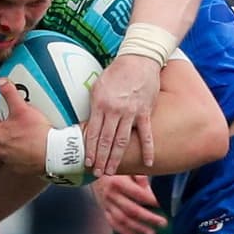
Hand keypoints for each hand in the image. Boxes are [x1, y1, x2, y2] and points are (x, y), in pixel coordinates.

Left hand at [0, 78, 49, 171]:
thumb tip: (2, 83)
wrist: (54, 155)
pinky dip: (19, 144)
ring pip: (6, 140)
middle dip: (2, 118)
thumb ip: (10, 93)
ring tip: (21, 124)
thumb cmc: (37, 135)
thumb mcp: (22, 109)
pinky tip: (29, 139)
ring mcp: (8, 158)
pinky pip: (16, 151)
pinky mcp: (19, 165)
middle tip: (9, 109)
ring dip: (11, 132)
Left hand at [85, 53, 159, 175]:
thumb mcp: (97, 86)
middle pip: (106, 141)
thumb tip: (88, 122)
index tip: (86, 162)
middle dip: (100, 159)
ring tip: (111, 171)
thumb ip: (93, 105)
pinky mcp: (145, 112)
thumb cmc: (116, 73)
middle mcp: (114, 111)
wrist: (138, 60)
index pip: (93, 132)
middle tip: (97, 173)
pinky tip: (147, 163)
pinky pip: (146, 134)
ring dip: (116, 158)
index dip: (89, 149)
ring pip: (122, 141)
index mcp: (100, 105)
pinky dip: (147, 149)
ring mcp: (131, 113)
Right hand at [94, 173, 165, 233]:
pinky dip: (123, 231)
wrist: (93, 171)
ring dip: (138, 228)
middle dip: (149, 218)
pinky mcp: (104, 210)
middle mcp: (111, 195)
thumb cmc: (115, 169)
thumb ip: (139, 177)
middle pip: (132, 210)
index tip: (162, 204)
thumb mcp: (128, 168)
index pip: (137, 194)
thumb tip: (149, 190)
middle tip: (162, 223)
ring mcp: (107, 204)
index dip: (151, 200)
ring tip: (151, 233)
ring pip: (123, 219)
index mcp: (118, 182)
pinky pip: (113, 223)